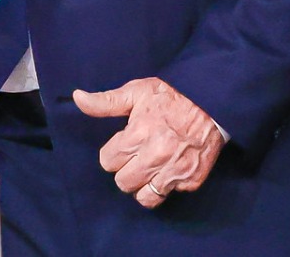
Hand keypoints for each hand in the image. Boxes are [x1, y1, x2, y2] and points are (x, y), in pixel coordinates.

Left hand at [73, 77, 223, 208]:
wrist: (212, 103)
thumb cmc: (171, 96)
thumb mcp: (136, 92)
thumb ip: (106, 101)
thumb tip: (77, 97)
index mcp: (138, 134)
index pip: (108, 161)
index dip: (113, 153)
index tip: (123, 145)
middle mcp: (156, 156)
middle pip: (124, 182)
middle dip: (125, 171)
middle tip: (135, 158)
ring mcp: (175, 170)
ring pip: (145, 197)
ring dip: (143, 185)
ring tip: (147, 170)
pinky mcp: (192, 179)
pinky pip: (170, 194)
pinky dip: (167, 185)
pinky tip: (168, 169)